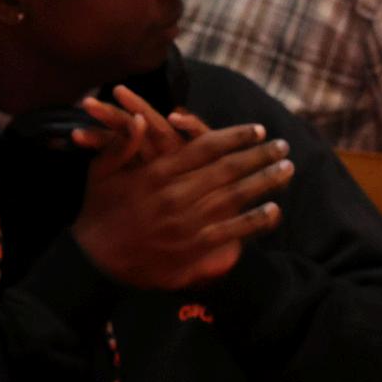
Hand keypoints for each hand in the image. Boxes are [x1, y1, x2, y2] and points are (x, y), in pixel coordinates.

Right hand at [69, 88, 297, 291]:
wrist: (93, 264)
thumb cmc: (99, 213)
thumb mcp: (101, 172)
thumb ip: (122, 143)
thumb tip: (143, 118)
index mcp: (157, 173)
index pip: (205, 148)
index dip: (235, 136)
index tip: (258, 129)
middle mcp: (175, 195)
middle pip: (228, 169)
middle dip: (260, 155)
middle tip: (283, 145)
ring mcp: (186, 222)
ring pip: (235, 197)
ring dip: (265, 181)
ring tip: (288, 169)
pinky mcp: (192, 248)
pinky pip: (231, 231)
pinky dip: (255, 220)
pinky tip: (275, 210)